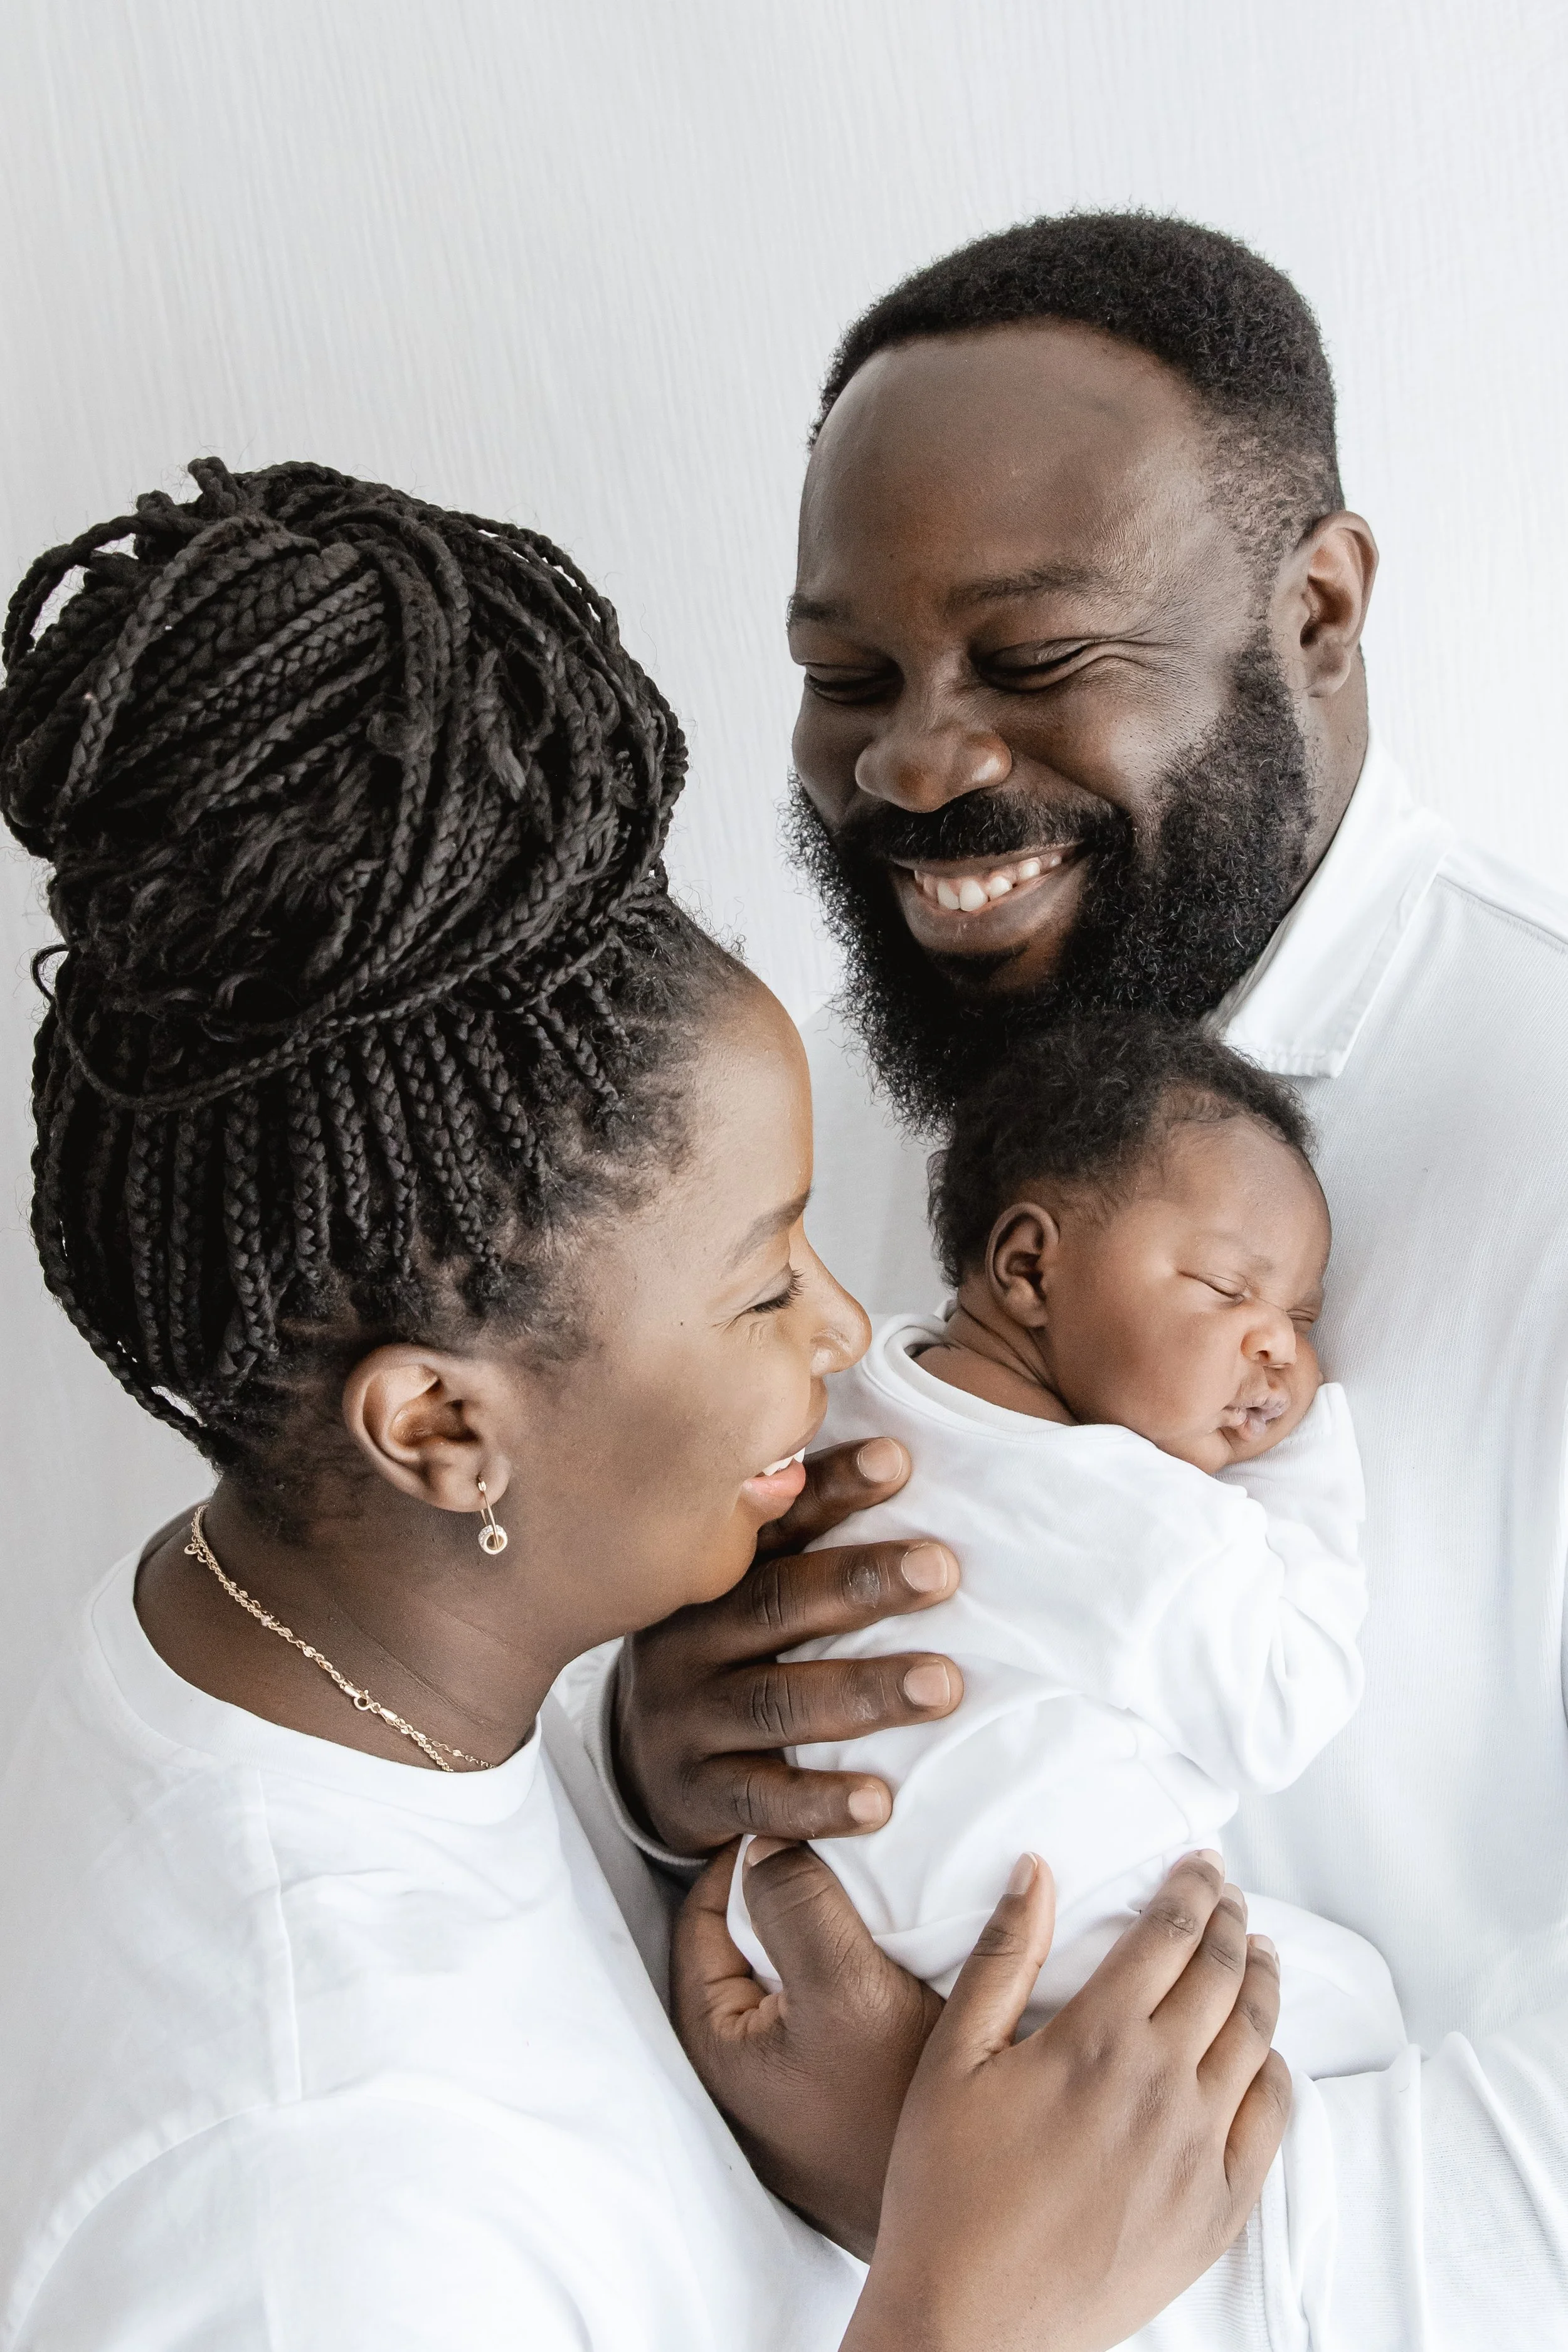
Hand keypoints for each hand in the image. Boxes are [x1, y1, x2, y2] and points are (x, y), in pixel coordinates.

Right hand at [614, 1438, 963, 1854]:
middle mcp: (689, 1636)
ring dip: (863, 1691)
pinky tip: (880, 1803)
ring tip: (942, 1685)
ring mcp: (685, 1717)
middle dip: (862, 1583)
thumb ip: (807, 1548)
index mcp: (714, 1575)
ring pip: (776, 1700)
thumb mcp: (748, 1595)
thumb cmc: (732, 1659)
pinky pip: (758, 1799)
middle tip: (941, 1571)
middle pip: (778, 1603)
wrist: (646, 1767)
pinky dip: (819, 1801)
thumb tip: (905, 1462)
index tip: (899, 1460)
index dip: (834, 1488)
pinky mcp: (693, 1795)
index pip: (776, 1522)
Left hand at [672, 1838, 942, 2258]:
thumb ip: (795, 1902)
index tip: (799, 1811)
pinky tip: (897, 1941)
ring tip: (875, 1879)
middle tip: (839, 1837)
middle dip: (788, 1882)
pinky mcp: (834, 2088)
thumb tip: (765, 1837)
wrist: (971, 2206)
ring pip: (792, 1964)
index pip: (703, 1909)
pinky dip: (852, 1961)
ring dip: (826, 1922)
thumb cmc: (892, 2107)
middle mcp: (738, 2059)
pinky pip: (829, 1999)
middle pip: (747, 1935)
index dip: (747, 1852)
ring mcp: (787, 2078)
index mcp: (712, 2035)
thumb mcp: (842, 1988)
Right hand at [848, 1851, 1290, 2351]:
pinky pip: (1270, 2125)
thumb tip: (1037, 1869)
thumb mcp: (953, 2057)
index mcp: (1100, 2039)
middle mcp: (1164, 2087)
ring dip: (1262, 1984)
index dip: (1192, 1888)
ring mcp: (1199, 2155)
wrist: (968, 2322)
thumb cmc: (943, 2186)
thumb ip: (1003, 1956)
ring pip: (1257, 2042)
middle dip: (1232, 1922)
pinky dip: (1274, 2074)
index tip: (1201, 1863)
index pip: (1171, 1934)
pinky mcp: (1217, 2214)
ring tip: (1258, 1954)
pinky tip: (1262, 2057)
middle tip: (1230, 1896)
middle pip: (1225, 1976)